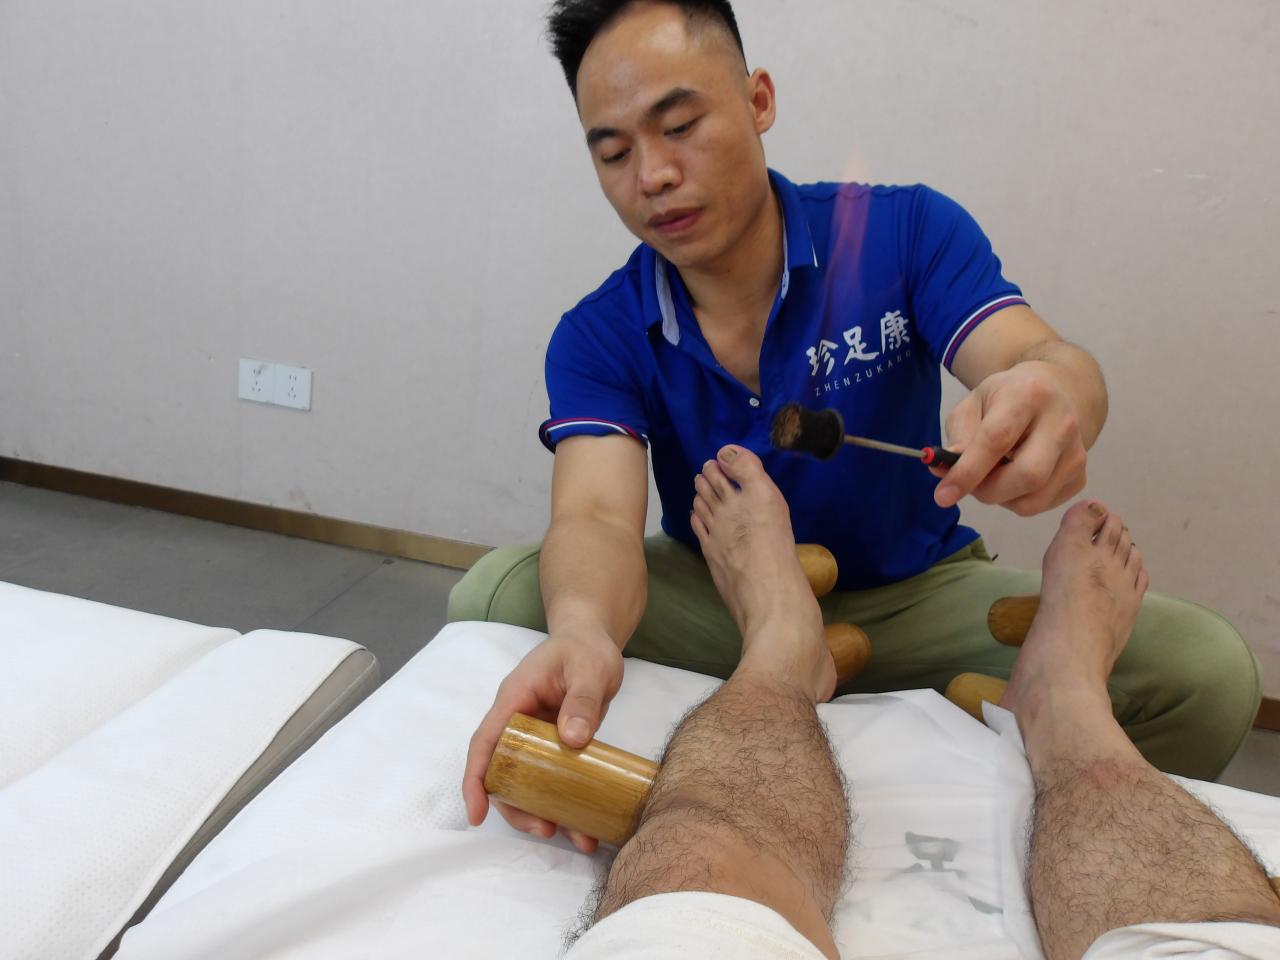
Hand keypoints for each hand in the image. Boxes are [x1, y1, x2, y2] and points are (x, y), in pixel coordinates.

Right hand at [462, 631, 623, 853]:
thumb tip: (572, 739)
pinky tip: (586, 823)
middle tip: (544, 829)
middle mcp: (518, 722)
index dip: (475, 779)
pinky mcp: (555, 746)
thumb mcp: (589, 669)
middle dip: (517, 807)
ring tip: (575, 836)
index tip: (475, 813)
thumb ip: (582, 701)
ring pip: (528, 782)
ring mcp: (535, 737)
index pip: (485, 743)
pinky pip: (553, 778)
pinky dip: (565, 802)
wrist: (594, 641)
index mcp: (513, 700)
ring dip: (544, 811)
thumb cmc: (585, 649)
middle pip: (503, 773)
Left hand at [932, 360, 1087, 515]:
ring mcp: (1077, 452)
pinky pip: (1041, 505)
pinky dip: (1016, 501)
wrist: (1049, 393)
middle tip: (968, 485)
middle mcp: (1062, 422)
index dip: (968, 471)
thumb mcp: (972, 405)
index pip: (997, 439)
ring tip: (990, 476)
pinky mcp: (1080, 476)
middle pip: (1027, 475)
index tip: (942, 495)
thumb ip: (958, 436)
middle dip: (988, 491)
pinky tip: (1011, 478)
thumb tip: (944, 472)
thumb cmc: (1003, 400)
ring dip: (1000, 498)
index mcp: (1029, 394)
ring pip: (1033, 499)